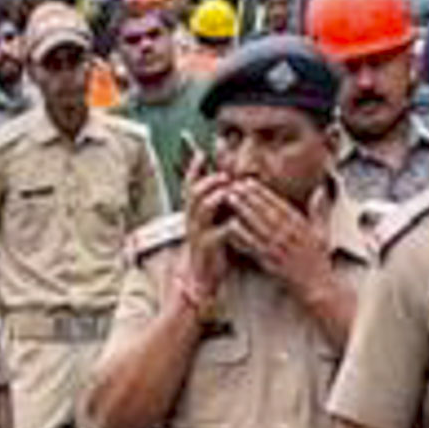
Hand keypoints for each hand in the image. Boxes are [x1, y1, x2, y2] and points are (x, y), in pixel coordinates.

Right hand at [180, 170, 236, 291]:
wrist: (202, 275)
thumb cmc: (212, 244)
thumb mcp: (212, 219)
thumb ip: (218, 201)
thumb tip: (229, 178)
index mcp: (193, 209)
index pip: (189, 183)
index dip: (194, 167)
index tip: (202, 152)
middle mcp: (192, 218)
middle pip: (193, 192)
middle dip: (208, 180)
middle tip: (224, 175)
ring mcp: (198, 232)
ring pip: (201, 208)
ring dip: (216, 197)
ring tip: (230, 191)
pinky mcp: (207, 246)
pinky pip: (217, 232)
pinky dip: (229, 225)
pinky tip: (240, 220)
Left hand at [222, 178, 320, 283]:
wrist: (317, 286)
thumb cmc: (318, 259)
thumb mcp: (323, 232)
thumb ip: (320, 210)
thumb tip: (321, 189)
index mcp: (301, 227)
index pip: (280, 205)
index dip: (264, 192)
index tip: (250, 181)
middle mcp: (290, 236)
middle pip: (267, 212)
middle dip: (250, 197)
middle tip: (235, 185)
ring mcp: (279, 249)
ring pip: (258, 226)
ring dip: (243, 211)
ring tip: (231, 199)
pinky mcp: (270, 263)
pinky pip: (253, 247)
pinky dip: (242, 236)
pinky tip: (230, 226)